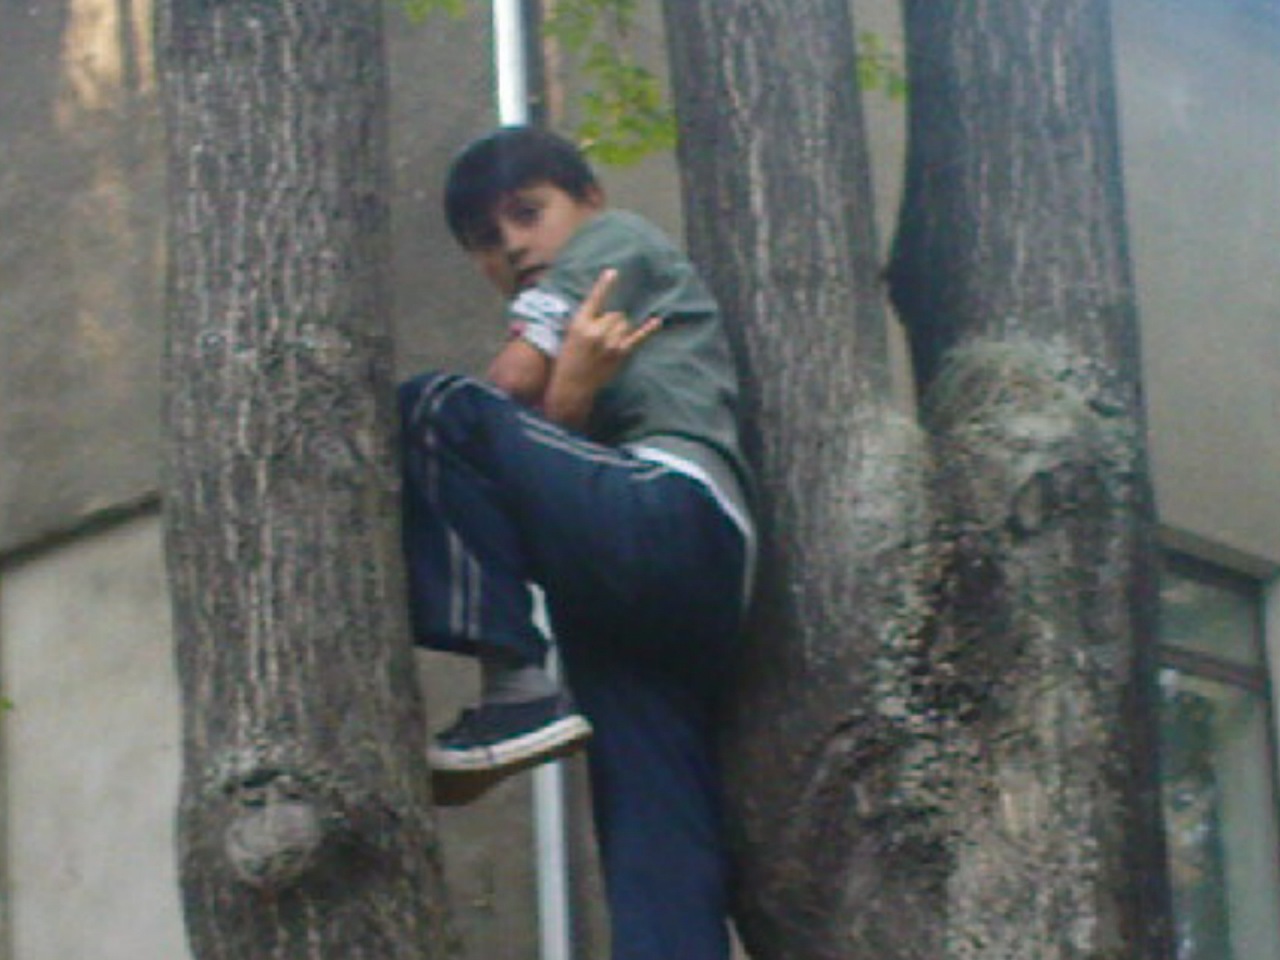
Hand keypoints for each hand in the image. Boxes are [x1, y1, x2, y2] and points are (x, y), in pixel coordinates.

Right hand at [543, 269, 661, 428]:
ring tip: (607, 345)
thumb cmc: (569, 359)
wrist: (572, 387)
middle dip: (611, 322)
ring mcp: (610, 343)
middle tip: (600, 338)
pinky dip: (648, 329)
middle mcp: (596, 331)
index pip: (594, 300)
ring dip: (620, 330)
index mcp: (580, 324)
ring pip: (624, 324)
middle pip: (615, 314)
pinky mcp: (621, 354)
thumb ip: (588, 321)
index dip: (604, 285)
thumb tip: (612, 314)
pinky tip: (657, 321)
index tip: (613, 271)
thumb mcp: (571, 335)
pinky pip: (638, 338)